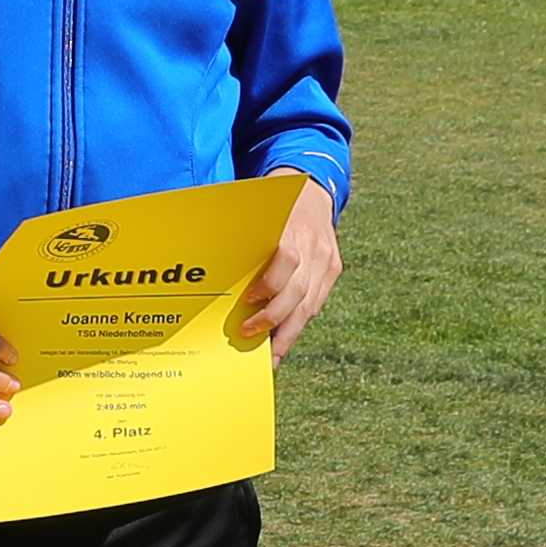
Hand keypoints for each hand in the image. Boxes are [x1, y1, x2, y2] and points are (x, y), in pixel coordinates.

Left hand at [234, 176, 342, 359]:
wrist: (313, 190)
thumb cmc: (273, 206)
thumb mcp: (257, 214)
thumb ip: (243, 241)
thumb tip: (213, 274)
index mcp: (294, 229)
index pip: (287, 260)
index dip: (269, 283)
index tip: (248, 299)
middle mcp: (316, 247)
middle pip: (299, 292)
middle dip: (274, 319)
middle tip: (248, 335)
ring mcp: (327, 261)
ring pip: (310, 305)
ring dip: (288, 333)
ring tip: (269, 356)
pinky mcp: (333, 270)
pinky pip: (316, 303)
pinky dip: (298, 322)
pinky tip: (282, 338)